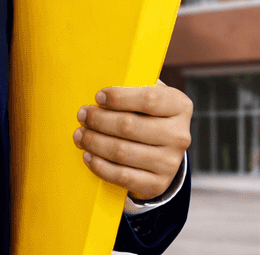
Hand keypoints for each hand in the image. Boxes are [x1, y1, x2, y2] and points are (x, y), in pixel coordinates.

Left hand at [72, 83, 190, 200]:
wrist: (163, 152)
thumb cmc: (147, 114)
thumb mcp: (148, 94)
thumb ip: (132, 84)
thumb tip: (99, 75)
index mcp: (179, 106)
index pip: (148, 99)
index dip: (119, 97)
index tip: (98, 96)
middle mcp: (179, 135)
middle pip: (129, 126)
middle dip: (99, 120)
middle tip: (82, 115)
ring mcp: (170, 162)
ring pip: (122, 152)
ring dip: (94, 142)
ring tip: (79, 134)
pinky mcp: (157, 184)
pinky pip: (122, 176)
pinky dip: (100, 166)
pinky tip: (88, 155)